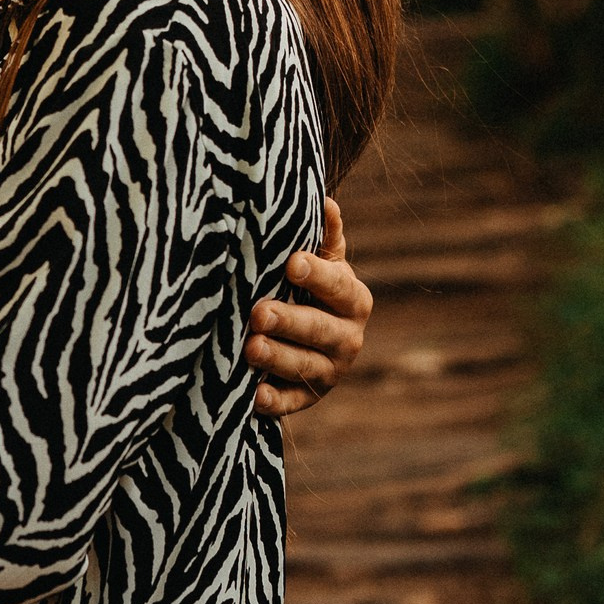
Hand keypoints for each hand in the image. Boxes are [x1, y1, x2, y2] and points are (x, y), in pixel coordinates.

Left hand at [246, 197, 372, 416]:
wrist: (309, 335)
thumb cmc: (308, 286)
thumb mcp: (322, 260)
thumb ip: (324, 237)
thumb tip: (325, 201)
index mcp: (353, 300)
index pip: (340, 287)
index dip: (318, 275)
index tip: (291, 263)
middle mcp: (349, 339)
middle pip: (320, 330)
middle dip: (290, 321)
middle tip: (259, 311)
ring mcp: (329, 372)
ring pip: (306, 367)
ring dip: (278, 359)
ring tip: (250, 348)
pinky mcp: (307, 398)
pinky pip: (292, 403)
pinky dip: (275, 403)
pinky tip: (254, 397)